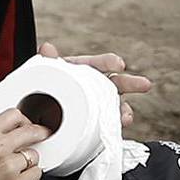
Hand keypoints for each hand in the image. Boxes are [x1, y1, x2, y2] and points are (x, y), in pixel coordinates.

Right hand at [0, 109, 49, 179]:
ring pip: (34, 155)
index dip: (25, 120)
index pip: (14, 115)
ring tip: (14, 170)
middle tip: (41, 135)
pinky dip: (30, 177)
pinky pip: (36, 174)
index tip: (29, 124)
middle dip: (39, 133)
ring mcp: (10, 167)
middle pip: (31, 131)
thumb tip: (14, 134)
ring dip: (29, 161)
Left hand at [37, 42, 151, 130]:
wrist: (34, 114)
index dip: (109, 62)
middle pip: (116, 83)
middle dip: (131, 84)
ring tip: (126, 118)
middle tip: (144, 85)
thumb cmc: (42, 90)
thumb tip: (47, 48)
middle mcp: (93, 87)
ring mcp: (96, 105)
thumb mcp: (44, 74)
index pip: (98, 63)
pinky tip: (117, 131)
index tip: (118, 64)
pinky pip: (107, 124)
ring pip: (115, 106)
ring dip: (124, 111)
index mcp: (82, 71)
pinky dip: (114, 128)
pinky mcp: (95, 123)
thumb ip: (47, 62)